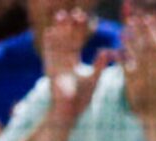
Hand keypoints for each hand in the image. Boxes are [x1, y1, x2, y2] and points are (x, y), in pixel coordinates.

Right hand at [43, 9, 114, 127]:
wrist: (68, 113)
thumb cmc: (81, 100)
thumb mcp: (93, 80)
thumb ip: (99, 66)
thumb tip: (107, 51)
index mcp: (73, 61)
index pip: (77, 42)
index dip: (81, 31)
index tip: (86, 18)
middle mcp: (63, 60)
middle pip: (67, 39)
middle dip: (70, 26)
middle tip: (76, 12)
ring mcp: (55, 63)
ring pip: (57, 43)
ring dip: (59, 30)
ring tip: (61, 15)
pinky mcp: (49, 70)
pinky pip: (48, 54)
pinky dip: (49, 43)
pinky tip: (50, 32)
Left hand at [122, 11, 155, 117]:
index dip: (153, 31)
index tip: (147, 19)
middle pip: (148, 48)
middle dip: (141, 32)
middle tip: (134, 20)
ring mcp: (146, 79)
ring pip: (137, 56)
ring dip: (130, 42)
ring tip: (123, 32)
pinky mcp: (134, 84)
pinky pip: (126, 67)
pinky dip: (121, 56)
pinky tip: (117, 49)